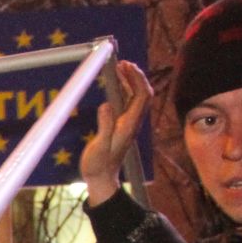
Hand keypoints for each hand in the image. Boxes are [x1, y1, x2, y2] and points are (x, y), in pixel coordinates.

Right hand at [80, 59, 151, 205]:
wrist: (101, 180)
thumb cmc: (99, 165)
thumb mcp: (100, 146)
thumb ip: (105, 125)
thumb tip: (107, 105)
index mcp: (130, 124)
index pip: (142, 96)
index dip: (137, 78)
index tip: (126, 66)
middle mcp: (132, 122)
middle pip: (142, 93)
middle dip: (135, 76)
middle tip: (122, 63)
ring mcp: (128, 124)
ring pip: (136, 97)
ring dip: (130, 81)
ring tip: (118, 69)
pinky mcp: (121, 126)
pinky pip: (127, 103)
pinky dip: (124, 90)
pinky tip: (115, 85)